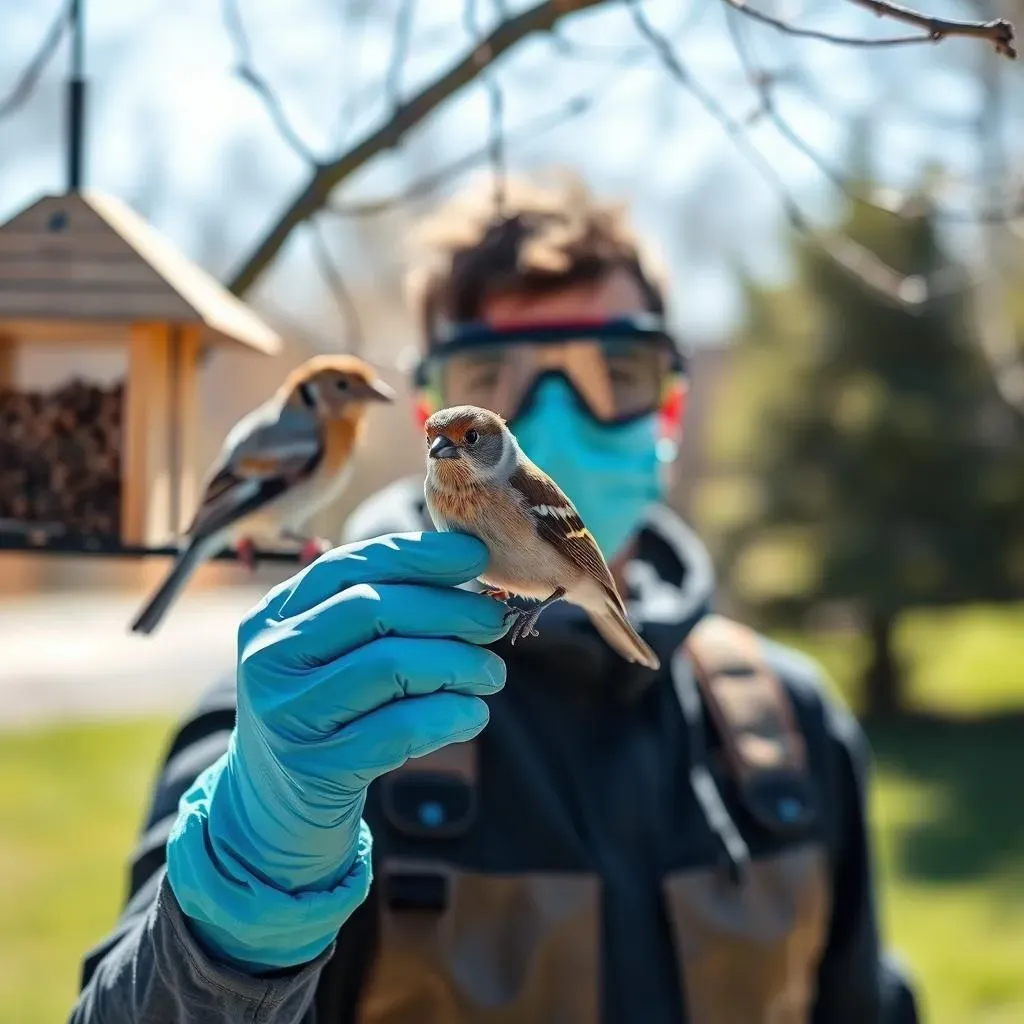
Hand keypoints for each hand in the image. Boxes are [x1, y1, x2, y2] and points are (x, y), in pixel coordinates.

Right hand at [166, 532, 507, 972]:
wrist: (273, 809)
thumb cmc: (324, 711)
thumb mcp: (327, 653)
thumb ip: (377, 612)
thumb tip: (468, 573)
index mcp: (275, 615)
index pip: (349, 564)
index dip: (418, 555)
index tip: (476, 556)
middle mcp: (271, 657)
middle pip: (372, 609)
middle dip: (448, 609)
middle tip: (495, 623)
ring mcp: (291, 713)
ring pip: (390, 665)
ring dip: (458, 663)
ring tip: (492, 674)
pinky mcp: (319, 766)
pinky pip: (399, 728)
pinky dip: (449, 715)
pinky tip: (473, 714)